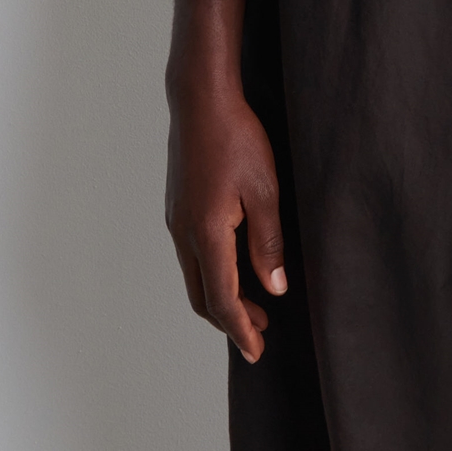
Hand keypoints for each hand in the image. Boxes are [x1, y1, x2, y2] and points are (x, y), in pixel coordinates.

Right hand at [165, 76, 287, 361]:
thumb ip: (269, 242)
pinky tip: (235, 263)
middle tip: (262, 330)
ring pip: (195, 275)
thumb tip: (274, 289)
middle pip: (202, 296)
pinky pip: (192, 255)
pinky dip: (212, 272)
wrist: (201, 99)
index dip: (240, 329)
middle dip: (230, 319)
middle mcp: (184, 232)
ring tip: (254, 301)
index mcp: (206, 232)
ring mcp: (176, 219)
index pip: (221, 299)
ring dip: (221, 295)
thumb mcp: (264, 189)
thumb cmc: (237, 137)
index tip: (258, 351)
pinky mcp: (178, 206)